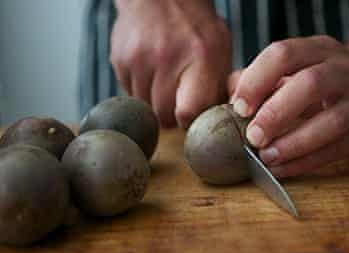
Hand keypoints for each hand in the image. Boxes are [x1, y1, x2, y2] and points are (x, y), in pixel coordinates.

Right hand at [111, 0, 231, 127]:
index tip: (192, 117)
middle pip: (163, 115)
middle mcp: (167, 58)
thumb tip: (215, 120)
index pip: (188, 112)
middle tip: (179, 100)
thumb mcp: (220, 49)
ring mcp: (139, 59)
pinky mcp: (120, 60)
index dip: (189, 121)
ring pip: (144, 106)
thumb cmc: (195, 26)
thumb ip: (218, 85)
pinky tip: (151, 71)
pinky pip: (129, 93)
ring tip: (165, 81)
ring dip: (155, 102)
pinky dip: (141, 89)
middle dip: (172, 114)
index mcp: (200, 57)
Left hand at [229, 36, 348, 177]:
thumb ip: (265, 78)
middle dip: (275, 113)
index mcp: (320, 49)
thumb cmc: (330, 79)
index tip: (237, 108)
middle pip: (309, 84)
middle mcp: (345, 70)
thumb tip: (230, 94)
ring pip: (330, 122)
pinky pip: (338, 150)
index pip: (283, 55)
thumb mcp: (302, 66)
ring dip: (292, 143)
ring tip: (266, 158)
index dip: (256, 80)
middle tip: (251, 136)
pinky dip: (306, 162)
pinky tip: (282, 170)